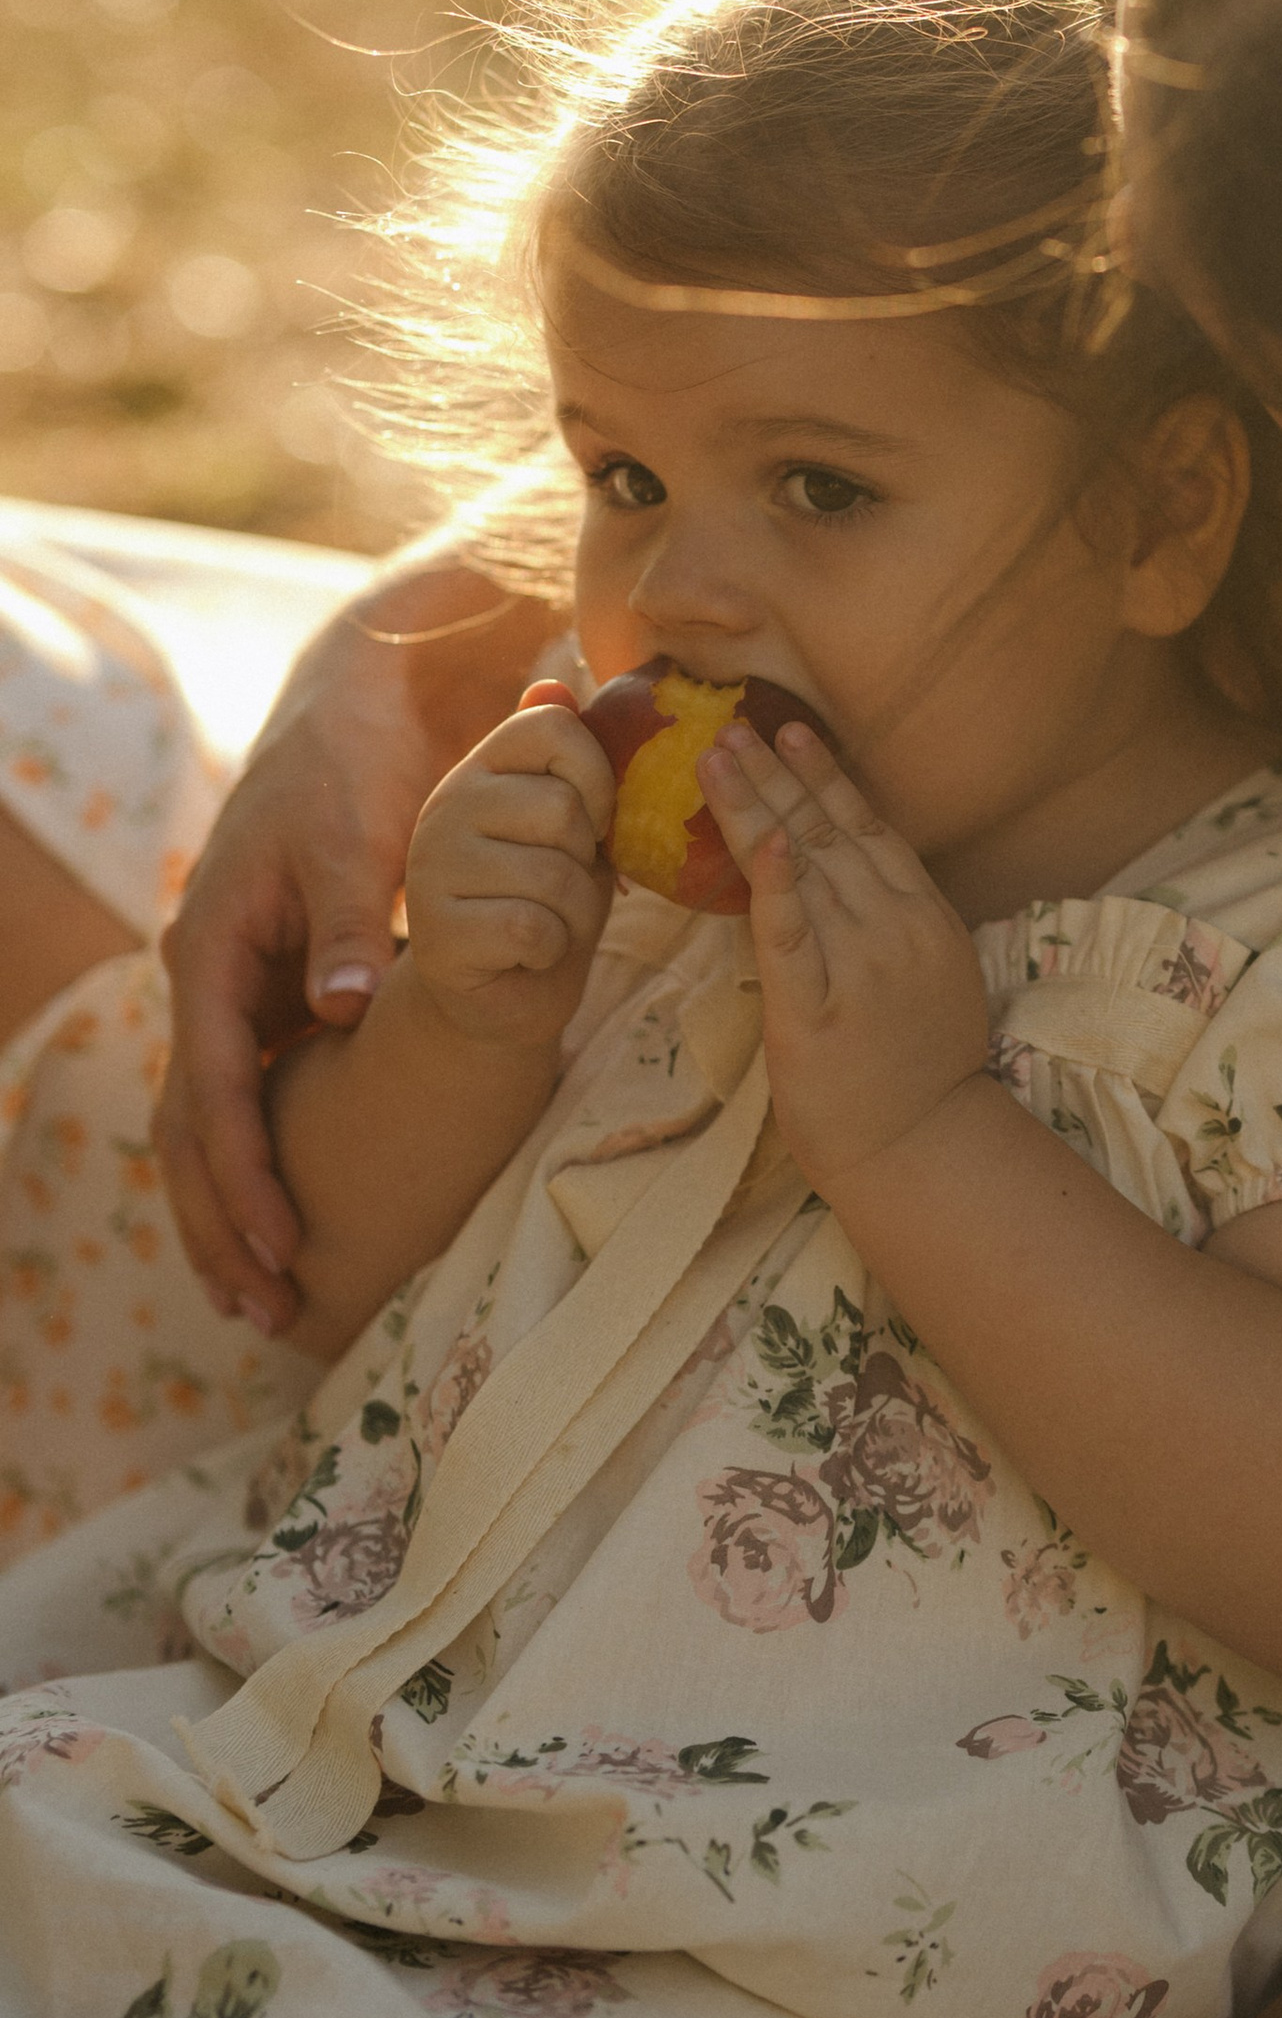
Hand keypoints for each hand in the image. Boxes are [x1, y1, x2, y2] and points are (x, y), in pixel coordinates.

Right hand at [155, 594, 525, 1332]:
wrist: (352, 707)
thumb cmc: (352, 770)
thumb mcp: (353, 839)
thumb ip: (353, 925)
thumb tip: (348, 1011)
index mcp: (211, 947)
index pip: (216, 1086)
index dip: (243, 1171)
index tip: (277, 1242)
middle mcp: (207, 979)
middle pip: (191, 1126)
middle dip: (220, 1221)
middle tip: (266, 1310)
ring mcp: (232, 991)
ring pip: (209, 1122)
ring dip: (229, 1207)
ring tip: (265, 1294)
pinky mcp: (267, 993)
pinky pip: (248, 1096)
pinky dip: (259, 1160)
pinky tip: (286, 1221)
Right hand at [403, 688, 615, 1047]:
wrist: (499, 998)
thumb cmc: (546, 903)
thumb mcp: (570, 829)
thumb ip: (566, 762)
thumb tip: (556, 681)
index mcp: (481, 770)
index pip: (552, 725)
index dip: (596, 775)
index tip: (594, 822)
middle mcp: (446, 807)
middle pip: (563, 807)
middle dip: (587, 862)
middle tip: (561, 888)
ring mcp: (433, 870)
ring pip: (554, 876)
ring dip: (574, 915)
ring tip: (546, 924)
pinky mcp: (437, 935)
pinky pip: (533, 929)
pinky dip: (550, 951)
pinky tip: (524, 956)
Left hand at [699, 718, 990, 1190]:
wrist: (925, 1145)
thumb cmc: (922, 1068)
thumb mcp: (931, 976)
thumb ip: (895, 922)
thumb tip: (843, 876)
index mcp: (922, 915)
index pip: (868, 828)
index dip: (826, 776)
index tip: (791, 730)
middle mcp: (894, 927)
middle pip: (828, 834)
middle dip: (776, 775)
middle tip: (732, 724)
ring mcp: (859, 967)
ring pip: (803, 867)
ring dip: (757, 806)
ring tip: (716, 758)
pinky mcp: (816, 1011)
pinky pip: (790, 938)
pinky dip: (774, 886)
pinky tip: (756, 840)